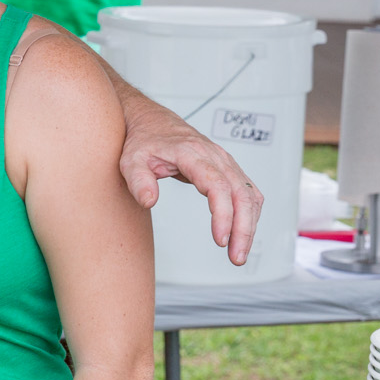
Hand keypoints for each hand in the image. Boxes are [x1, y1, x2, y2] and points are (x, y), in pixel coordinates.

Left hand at [119, 96, 262, 266]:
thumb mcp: (130, 160)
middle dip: (243, 228)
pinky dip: (250, 214)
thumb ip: (137, 180)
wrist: (152, 121)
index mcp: (192, 153)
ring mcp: (225, 161)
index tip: (220, 239)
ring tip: (238, 254)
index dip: (223, 213)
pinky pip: (248, 192)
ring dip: (249, 225)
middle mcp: (215, 156)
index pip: (217, 185)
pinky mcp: (228, 168)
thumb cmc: (142, 141)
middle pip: (241, 193)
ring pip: (250, 194)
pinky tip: (242, 234)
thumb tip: (149, 202)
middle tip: (236, 257)